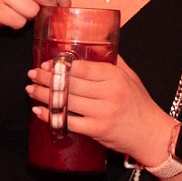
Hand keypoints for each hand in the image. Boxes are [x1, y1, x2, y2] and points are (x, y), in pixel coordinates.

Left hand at [25, 56, 171, 165]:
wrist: (151, 134)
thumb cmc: (140, 104)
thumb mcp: (130, 77)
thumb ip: (113, 62)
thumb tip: (95, 46)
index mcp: (115, 77)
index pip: (82, 68)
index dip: (60, 65)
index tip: (46, 63)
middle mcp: (108, 93)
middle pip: (70, 83)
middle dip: (46, 78)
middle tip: (32, 74)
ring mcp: (101, 113)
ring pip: (65, 101)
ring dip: (43, 95)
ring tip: (31, 89)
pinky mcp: (96, 130)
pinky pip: (67, 121)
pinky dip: (50, 115)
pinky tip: (39, 110)